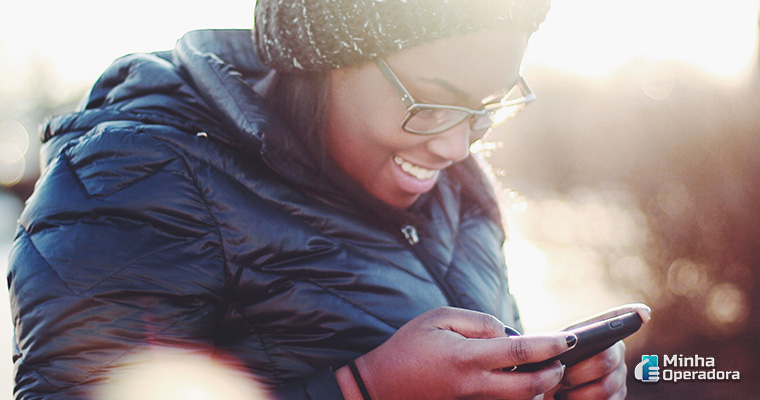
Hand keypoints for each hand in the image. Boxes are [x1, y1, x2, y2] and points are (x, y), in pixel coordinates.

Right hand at [336, 307, 576, 399]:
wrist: (381, 385)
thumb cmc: (409, 346)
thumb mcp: (438, 318)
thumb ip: (478, 322)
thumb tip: (508, 333)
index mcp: (466, 357)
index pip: (520, 352)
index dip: (550, 345)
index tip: (570, 339)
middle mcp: (473, 385)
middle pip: (530, 388)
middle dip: (553, 374)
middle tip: (561, 359)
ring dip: (539, 388)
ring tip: (545, 370)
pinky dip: (520, 395)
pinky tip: (522, 381)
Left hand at [548, 303, 651, 399]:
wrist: (544, 381)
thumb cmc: (548, 360)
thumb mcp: (549, 346)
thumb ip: (562, 339)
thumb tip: (573, 338)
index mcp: (601, 332)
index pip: (620, 319)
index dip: (635, 313)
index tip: (642, 313)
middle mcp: (616, 351)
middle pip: (606, 360)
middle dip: (580, 371)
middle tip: (562, 374)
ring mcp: (619, 374)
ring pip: (606, 387)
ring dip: (579, 391)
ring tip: (563, 390)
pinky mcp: (617, 395)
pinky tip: (570, 397)